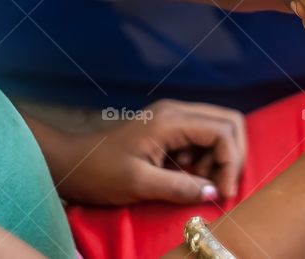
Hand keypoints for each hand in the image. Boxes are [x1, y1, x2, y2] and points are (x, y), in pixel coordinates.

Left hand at [56, 100, 246, 205]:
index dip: (230, 163)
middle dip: (232, 156)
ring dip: (218, 158)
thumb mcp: (139, 183)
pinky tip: (188, 175)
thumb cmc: (100, 172)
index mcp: (171, 120)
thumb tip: (212, 192)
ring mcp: (173, 117)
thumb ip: (179, 186)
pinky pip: (202, 136)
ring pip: (218, 128)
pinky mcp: (169, 128)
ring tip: (197, 182)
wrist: (71, 162)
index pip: (223, 131)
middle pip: (229, 122)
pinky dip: (205, 157)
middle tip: (218, 185)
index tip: (221, 193)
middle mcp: (177, 111)